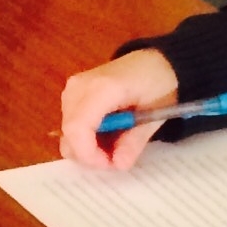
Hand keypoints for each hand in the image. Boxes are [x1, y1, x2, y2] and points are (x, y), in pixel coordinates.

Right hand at [58, 49, 180, 170]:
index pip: (77, 128)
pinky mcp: (71, 95)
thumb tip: (118, 165)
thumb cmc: (158, 83)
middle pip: (69, 134)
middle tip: (116, 159)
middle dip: (90, 155)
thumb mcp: (155, 114)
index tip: (110, 164)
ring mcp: (72, 90)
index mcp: (101, 88)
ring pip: (68, 133)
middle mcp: (78, 87)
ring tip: (115, 144)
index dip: (88, 154)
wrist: (154, 61)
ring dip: (89, 147)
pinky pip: (72, 125)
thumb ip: (134, 140)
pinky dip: (87, 138)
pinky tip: (108, 134)